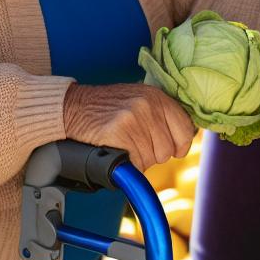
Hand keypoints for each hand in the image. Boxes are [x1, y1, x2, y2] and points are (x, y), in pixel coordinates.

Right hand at [62, 82, 195, 171]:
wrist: (72, 107)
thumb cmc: (106, 108)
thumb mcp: (138, 99)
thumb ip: (161, 114)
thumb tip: (186, 137)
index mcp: (156, 96)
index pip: (186, 129)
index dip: (179, 144)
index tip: (171, 148)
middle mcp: (148, 105)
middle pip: (168, 150)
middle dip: (154, 153)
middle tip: (134, 142)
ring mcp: (134, 119)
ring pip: (152, 159)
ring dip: (139, 159)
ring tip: (124, 144)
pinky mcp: (120, 133)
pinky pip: (135, 164)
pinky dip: (127, 164)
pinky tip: (116, 150)